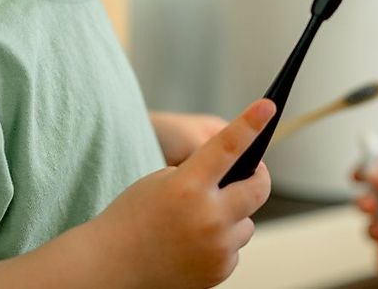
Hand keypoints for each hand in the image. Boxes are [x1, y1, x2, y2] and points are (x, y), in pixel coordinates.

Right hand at [91, 99, 274, 287]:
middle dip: (258, 178)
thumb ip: (200, 174)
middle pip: (258, 188)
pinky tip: (194, 244)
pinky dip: (220, 244)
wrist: (111, 265)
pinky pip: (234, 248)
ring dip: (232, 218)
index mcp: (188, 185)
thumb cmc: (132, 217)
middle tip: (251, 175)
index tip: (267, 106)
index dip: (250, 124)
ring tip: (199, 222)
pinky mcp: (219, 270)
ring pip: (247, 223)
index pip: (227, 146)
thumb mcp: (160, 180)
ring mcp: (216, 247)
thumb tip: (238, 176)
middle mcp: (208, 216)